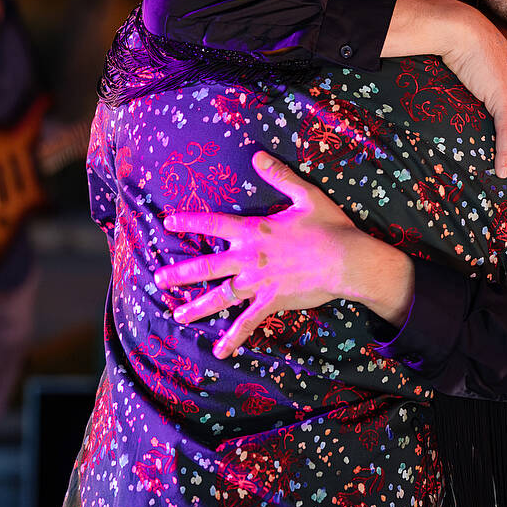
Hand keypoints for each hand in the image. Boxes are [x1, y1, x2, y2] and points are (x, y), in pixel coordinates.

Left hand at [154, 151, 363, 358]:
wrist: (347, 260)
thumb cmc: (329, 226)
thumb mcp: (306, 194)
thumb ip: (279, 175)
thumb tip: (258, 154)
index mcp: (254, 230)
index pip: (214, 224)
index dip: (189, 222)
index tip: (168, 223)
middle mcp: (249, 258)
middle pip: (207, 266)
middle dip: (180, 273)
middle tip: (159, 279)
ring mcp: (258, 283)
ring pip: (220, 297)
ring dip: (197, 306)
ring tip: (177, 314)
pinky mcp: (271, 302)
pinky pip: (248, 323)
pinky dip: (233, 338)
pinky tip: (219, 351)